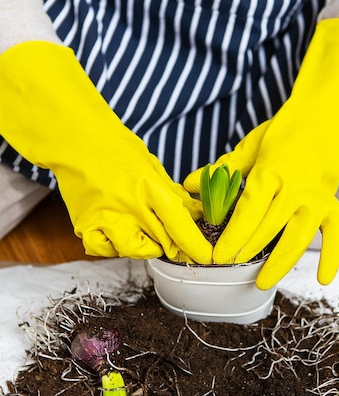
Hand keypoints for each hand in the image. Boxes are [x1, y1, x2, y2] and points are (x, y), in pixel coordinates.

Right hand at [0, 42, 211, 262]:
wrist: (77, 139)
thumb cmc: (117, 149)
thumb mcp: (152, 167)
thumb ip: (173, 194)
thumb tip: (196, 213)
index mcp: (150, 187)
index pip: (180, 224)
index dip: (195, 245)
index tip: (204, 256)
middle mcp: (130, 206)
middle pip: (162, 242)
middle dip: (174, 247)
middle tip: (173, 241)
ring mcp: (106, 217)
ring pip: (135, 251)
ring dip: (145, 247)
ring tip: (142, 230)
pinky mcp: (85, 225)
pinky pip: (105, 250)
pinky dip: (114, 246)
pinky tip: (116, 233)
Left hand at [185, 18, 338, 287]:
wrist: (324, 117)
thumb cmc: (283, 132)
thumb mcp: (251, 147)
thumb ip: (223, 170)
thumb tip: (189, 184)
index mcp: (272, 170)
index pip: (250, 209)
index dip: (234, 235)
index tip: (219, 256)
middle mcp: (296, 186)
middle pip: (271, 226)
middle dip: (249, 250)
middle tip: (231, 268)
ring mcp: (317, 196)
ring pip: (300, 236)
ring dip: (281, 262)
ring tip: (262, 283)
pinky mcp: (331, 202)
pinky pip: (335, 233)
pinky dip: (331, 256)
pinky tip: (322, 279)